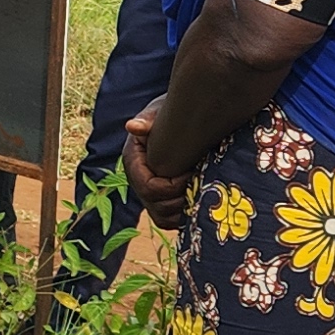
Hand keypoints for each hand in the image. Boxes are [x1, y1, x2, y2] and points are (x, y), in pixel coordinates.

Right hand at [124, 103, 194, 226]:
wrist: (183, 122)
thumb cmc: (171, 115)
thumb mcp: (160, 113)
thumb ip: (149, 120)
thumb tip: (132, 126)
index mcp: (133, 161)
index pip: (148, 187)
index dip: (172, 186)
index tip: (192, 172)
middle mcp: (137, 181)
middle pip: (156, 206)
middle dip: (181, 199)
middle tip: (201, 184)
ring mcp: (149, 195)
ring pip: (163, 217)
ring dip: (184, 209)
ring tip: (202, 193)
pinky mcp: (162, 203)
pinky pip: (171, 221)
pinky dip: (185, 216)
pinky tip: (201, 202)